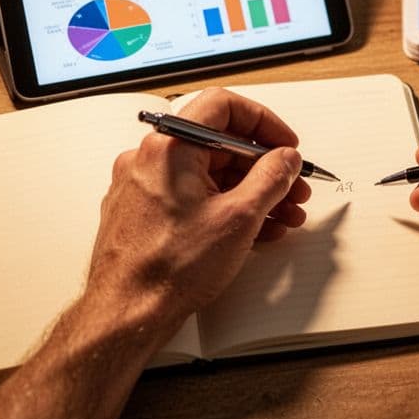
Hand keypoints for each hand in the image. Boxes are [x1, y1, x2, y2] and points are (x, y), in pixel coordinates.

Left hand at [85, 88, 311, 335]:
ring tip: (280, 215)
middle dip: (264, 168)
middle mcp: (151, 159)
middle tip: (291, 187)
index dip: (264, 122)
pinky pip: (193, 196)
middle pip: (220, 145)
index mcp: (170, 146)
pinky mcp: (144, 211)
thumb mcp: (239, 218)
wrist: (127, 312)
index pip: (224, 106)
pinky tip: (252, 229)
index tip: (284, 145)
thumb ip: (271, 178)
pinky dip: (225, 206)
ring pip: (209, 174)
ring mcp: (144, 185)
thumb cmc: (167, 270)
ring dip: (250, 191)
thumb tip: (285, 160)